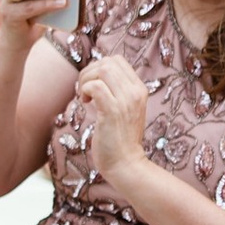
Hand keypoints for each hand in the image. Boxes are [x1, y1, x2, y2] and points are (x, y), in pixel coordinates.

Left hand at [76, 52, 152, 183]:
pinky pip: (95, 87)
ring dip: (86, 80)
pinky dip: (85, 90)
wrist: (126, 163)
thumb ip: (117, 91)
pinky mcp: (113, 111)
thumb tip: (95, 75)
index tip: (93, 85)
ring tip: (85, 97)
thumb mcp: (124, 109)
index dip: (99, 67)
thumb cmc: (120, 138)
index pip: (118, 61)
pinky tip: (86, 103)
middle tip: (85, 91)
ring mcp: (126, 101)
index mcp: (139, 89)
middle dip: (90, 72)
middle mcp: (136, 92)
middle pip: (108, 62)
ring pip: (102, 70)